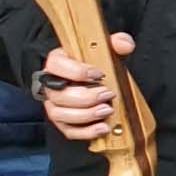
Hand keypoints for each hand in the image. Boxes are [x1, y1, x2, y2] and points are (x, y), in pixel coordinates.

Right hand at [40, 31, 131, 147]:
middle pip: (58, 95)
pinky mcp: (63, 122)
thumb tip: (124, 44)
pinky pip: (68, 131)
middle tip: (108, 94)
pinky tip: (103, 128)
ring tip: (107, 110)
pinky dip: (86, 132)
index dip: (76, 71)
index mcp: (58, 62)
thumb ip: (116, 42)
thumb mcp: (106, 49)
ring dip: (86, 115)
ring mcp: (54, 105)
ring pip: (60, 114)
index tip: (98, 74)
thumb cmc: (95, 64)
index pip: (56, 65)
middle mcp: (51, 85)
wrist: (93, 81)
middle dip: (85, 97)